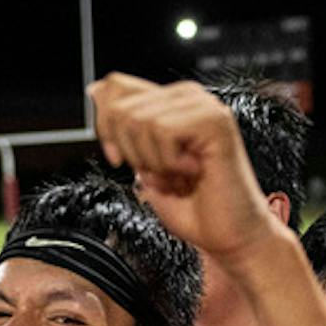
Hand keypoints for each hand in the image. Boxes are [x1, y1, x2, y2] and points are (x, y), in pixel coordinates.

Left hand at [87, 73, 283, 268]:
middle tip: (161, 174)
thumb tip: (95, 90)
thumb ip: (123, 130)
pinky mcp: (215, 121)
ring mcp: (204, 106)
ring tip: (179, 176)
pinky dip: (169, 163)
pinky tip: (193, 172)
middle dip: (130, 152)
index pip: (115, 88)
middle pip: (122, 106)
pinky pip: (164, 131)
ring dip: (153, 161)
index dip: (105, 125)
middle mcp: (188, 98)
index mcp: (170, 103)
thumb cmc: (195, 210)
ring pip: (140, 120)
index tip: (119, 159)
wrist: (230, 238)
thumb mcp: (144, 165)